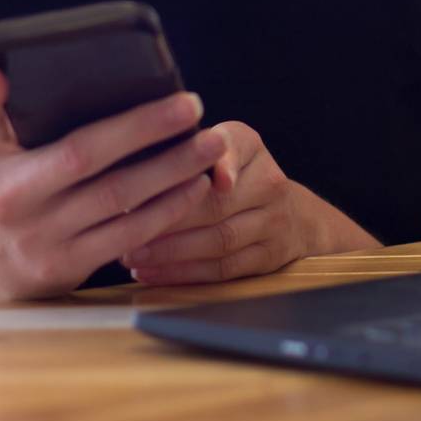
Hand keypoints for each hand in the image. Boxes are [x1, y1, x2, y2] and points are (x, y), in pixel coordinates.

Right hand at [0, 67, 227, 305]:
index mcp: (10, 177)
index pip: (74, 149)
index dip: (118, 128)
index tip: (161, 99)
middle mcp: (31, 214)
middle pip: (109, 176)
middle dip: (157, 139)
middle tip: (195, 108)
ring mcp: (53, 246)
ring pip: (125, 207)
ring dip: (173, 176)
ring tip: (210, 147)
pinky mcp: (72, 270)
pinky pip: (129, 238)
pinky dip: (164, 212)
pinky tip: (192, 188)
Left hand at [117, 121, 319, 285]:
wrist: (294, 214)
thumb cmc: (236, 174)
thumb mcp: (222, 146)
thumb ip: (187, 147)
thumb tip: (133, 156)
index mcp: (251, 147)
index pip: (235, 148)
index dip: (220, 162)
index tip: (199, 173)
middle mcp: (269, 183)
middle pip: (217, 205)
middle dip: (168, 220)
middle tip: (126, 226)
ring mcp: (272, 223)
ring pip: (219, 240)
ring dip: (172, 252)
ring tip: (133, 255)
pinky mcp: (267, 258)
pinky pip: (224, 270)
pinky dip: (186, 274)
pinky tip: (154, 273)